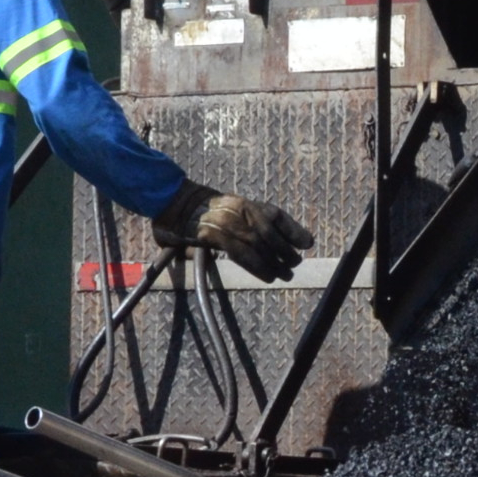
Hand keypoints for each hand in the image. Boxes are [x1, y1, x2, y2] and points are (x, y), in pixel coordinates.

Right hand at [155, 184, 313, 279]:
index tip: (308, 242)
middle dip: (286, 250)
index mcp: (242, 202)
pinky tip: (268, 276)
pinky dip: (258, 266)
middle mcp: (238, 209)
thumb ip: (240, 226)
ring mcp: (225, 221)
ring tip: (285, 274)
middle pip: (270, 232)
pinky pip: (242, 253)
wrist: (169, 200)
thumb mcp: (221, 211)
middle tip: (295, 264)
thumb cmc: (192, 211)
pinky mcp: (213, 235)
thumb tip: (261, 248)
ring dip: (276, 261)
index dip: (294, 229)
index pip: (275, 215)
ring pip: (259, 244)